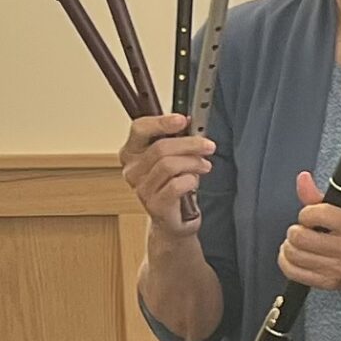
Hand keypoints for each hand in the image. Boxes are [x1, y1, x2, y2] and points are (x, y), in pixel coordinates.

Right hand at [120, 110, 210, 236]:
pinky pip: (176, 185)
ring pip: (170, 165)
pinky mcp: (154, 204)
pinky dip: (191, 180)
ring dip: (193, 163)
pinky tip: (194, 182)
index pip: (140, 129)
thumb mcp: (172, 158)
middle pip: (161, 147)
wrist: (175, 220)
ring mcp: (141, 187)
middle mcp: (132, 169)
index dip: (161, 122)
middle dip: (190, 144)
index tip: (182, 120)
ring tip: (204, 166)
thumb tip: (187, 121)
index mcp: (132, 152)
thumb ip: (174, 140)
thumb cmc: (174, 186)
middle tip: (208, 146)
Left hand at [279, 171, 340, 292]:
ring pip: (293, 254)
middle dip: (297, 231)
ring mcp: (338, 269)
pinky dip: (286, 261)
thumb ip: (320, 198)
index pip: (318, 214)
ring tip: (299, 244)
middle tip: (304, 231)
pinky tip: (294, 256)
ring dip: (290, 246)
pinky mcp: (328, 283)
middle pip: (300, 236)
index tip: (312, 217)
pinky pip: (293, 272)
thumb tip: (302, 178)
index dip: (307, 213)